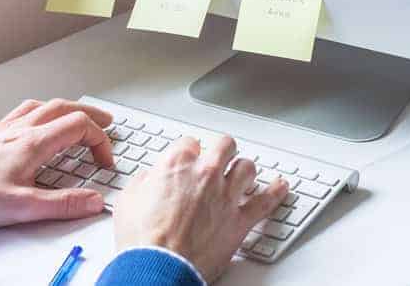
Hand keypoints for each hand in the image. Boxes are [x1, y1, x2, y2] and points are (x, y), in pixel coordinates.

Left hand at [0, 98, 114, 227]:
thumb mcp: (21, 206)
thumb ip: (61, 204)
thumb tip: (93, 201)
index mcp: (34, 143)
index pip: (80, 127)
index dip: (100, 141)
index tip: (104, 161)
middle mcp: (22, 128)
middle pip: (67, 108)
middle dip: (92, 115)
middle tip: (107, 123)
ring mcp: (7, 127)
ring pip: (46, 105)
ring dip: (69, 108)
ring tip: (79, 115)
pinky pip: (26, 109)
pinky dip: (43, 109)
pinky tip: (39, 117)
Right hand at [113, 136, 288, 282]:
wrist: (159, 268)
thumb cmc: (142, 240)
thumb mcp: (128, 201)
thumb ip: (143, 182)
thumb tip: (149, 178)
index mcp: (177, 164)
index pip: (190, 142)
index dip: (189, 150)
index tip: (190, 157)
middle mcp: (206, 173)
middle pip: (225, 146)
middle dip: (222, 150)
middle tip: (220, 157)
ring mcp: (226, 195)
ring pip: (247, 167)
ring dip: (244, 170)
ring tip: (242, 174)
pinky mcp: (240, 220)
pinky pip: (266, 201)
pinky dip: (276, 192)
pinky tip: (281, 187)